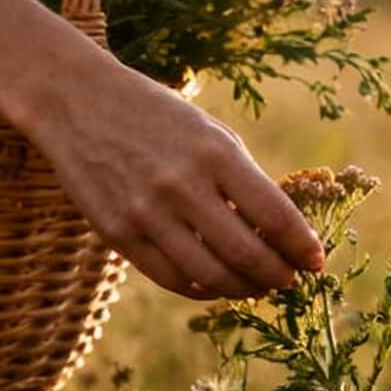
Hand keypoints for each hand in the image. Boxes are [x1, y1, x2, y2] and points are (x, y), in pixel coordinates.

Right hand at [24, 65, 326, 300]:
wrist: (75, 101)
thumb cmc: (153, 114)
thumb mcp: (207, 131)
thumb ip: (240, 178)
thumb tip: (278, 232)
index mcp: (214, 153)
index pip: (274, 214)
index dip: (301, 246)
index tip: (316, 262)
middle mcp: (182, 185)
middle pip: (246, 254)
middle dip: (277, 275)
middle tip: (288, 281)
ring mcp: (146, 213)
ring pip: (210, 275)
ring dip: (243, 289)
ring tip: (256, 287)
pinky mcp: (117, 233)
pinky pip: (171, 277)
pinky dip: (202, 288)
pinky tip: (216, 284)